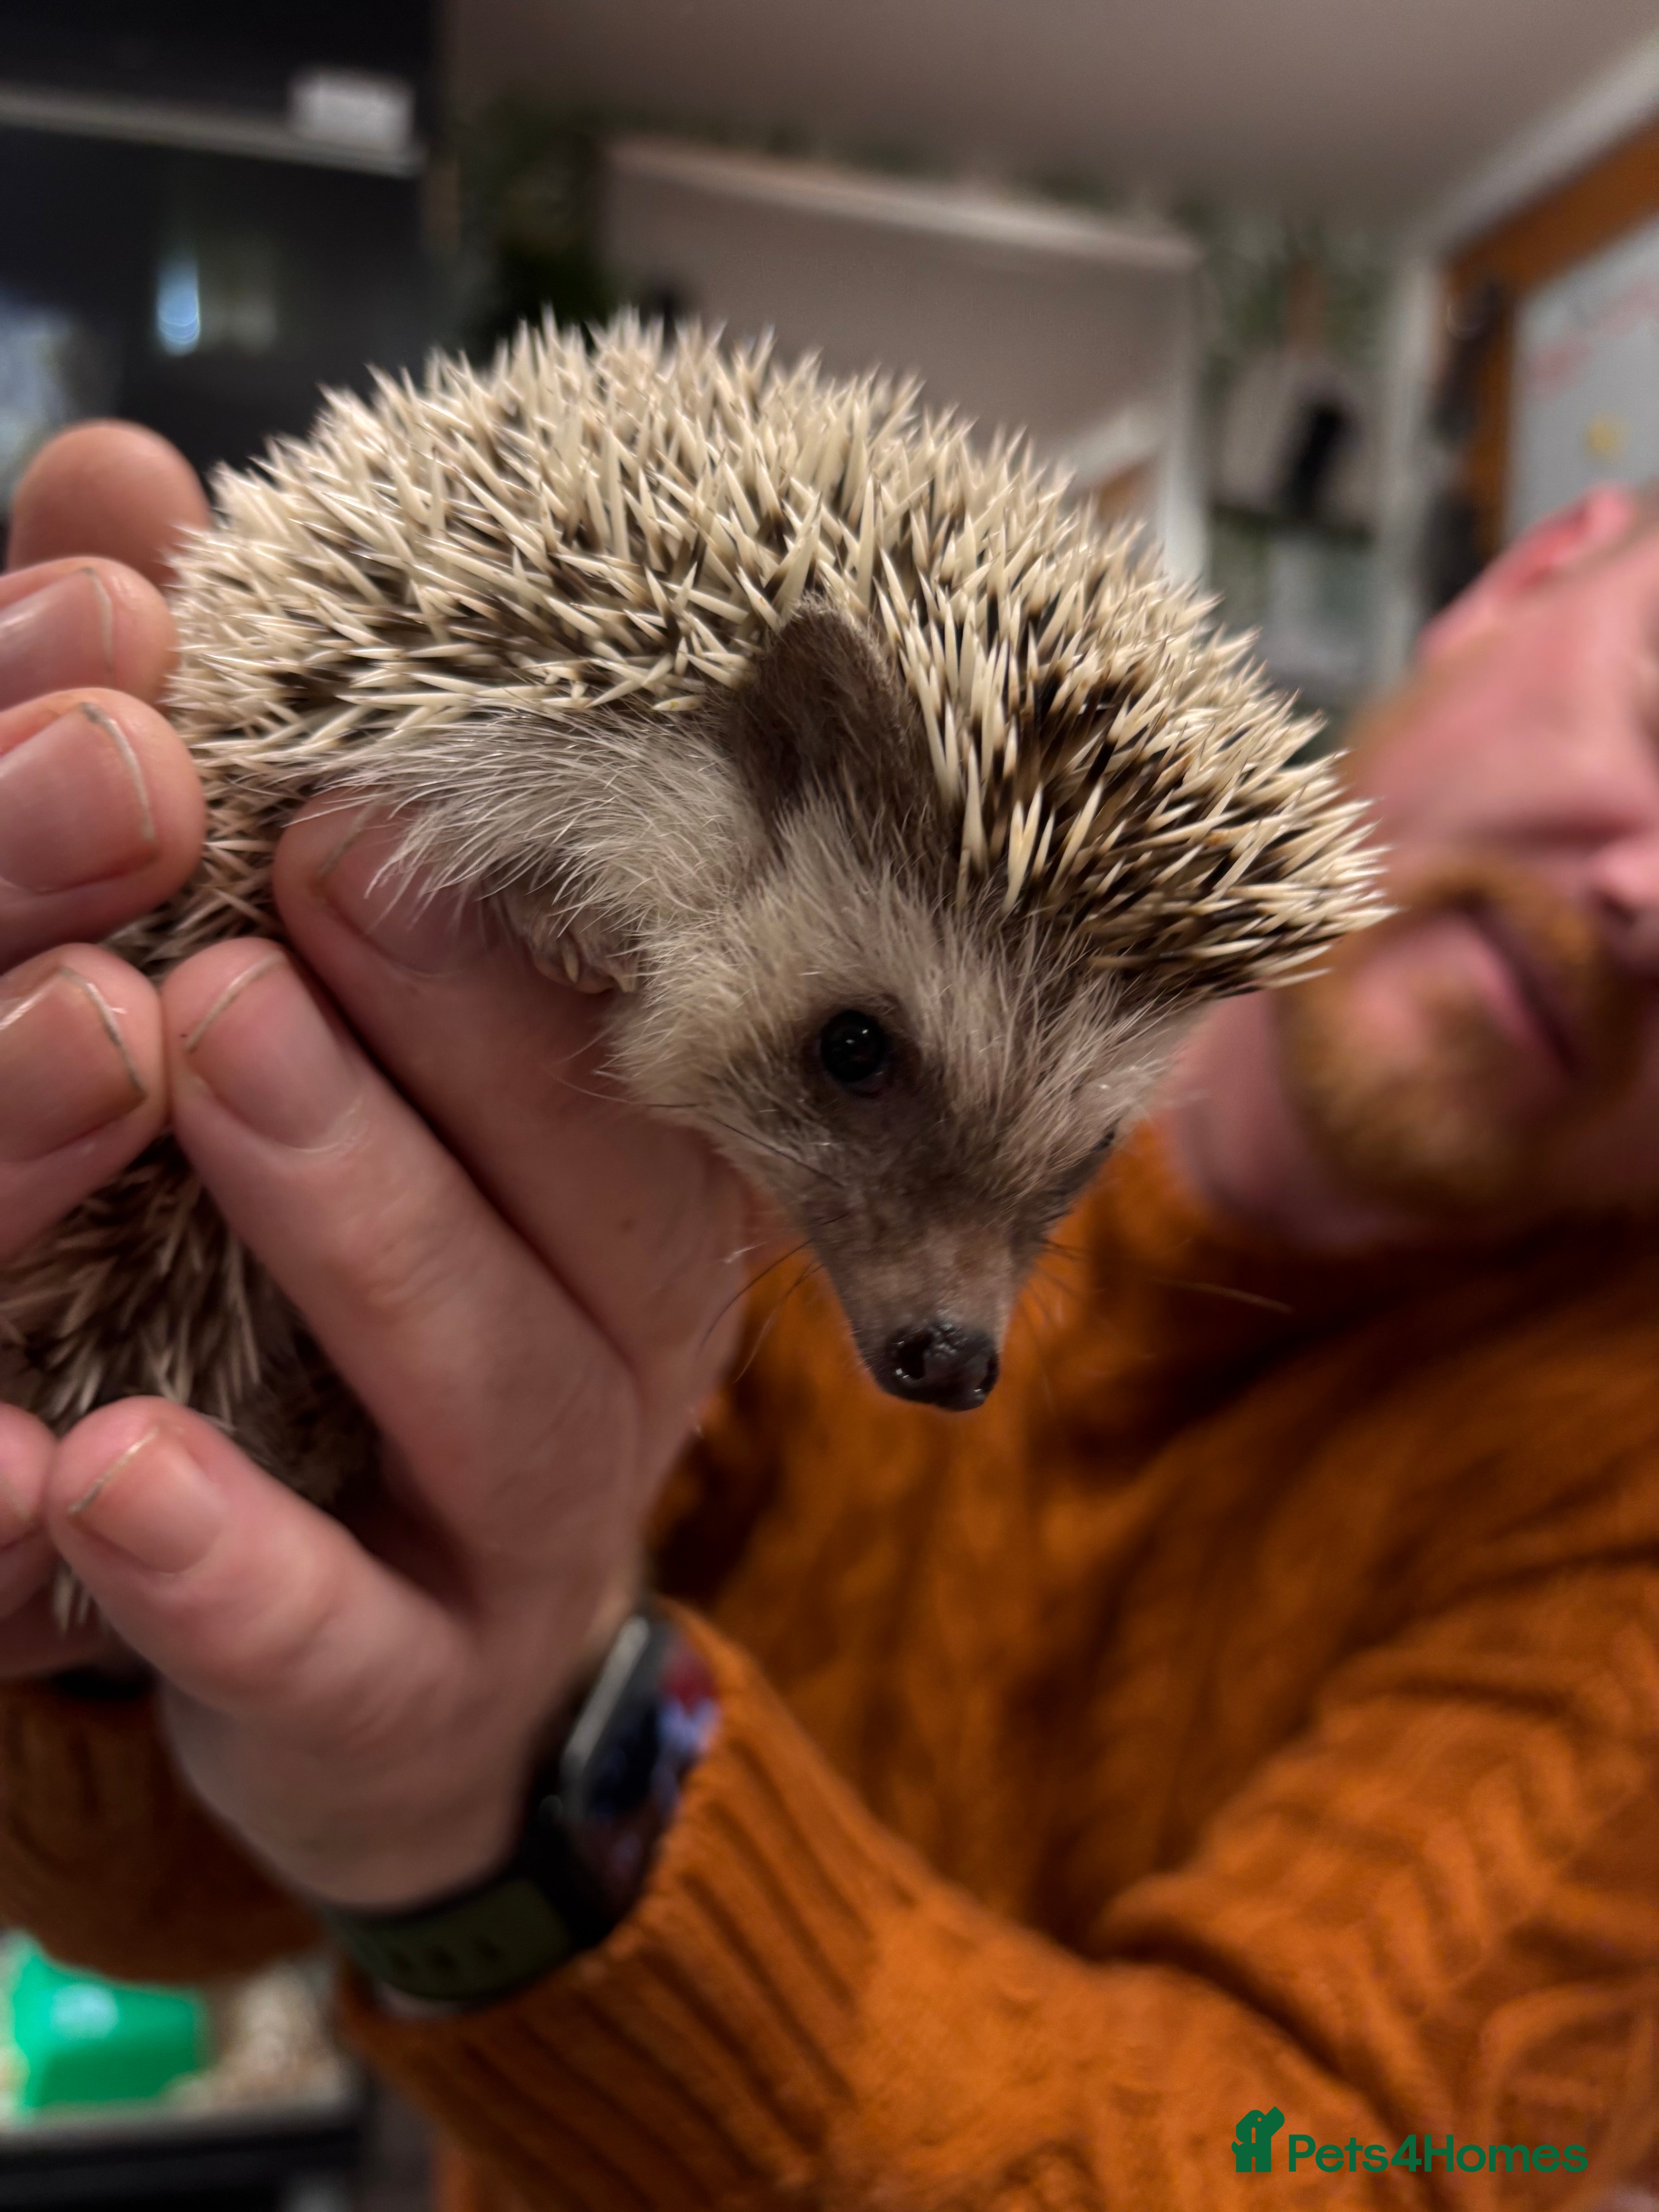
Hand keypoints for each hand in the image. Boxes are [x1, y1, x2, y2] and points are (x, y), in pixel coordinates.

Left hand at [13, 462, 754, 1911]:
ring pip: (502, 1400)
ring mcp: (519, 1538)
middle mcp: (605, 1339)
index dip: (509, 898)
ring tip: (196, 1058)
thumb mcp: (294, 1040)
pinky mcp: (401, 1702)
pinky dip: (229, 1564)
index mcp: (610, 1177)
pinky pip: (336, 1645)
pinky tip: (94, 1474)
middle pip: (592, 1198)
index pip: (620, 1026)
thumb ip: (208, 802)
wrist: (369, 1657)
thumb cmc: (327, 1306)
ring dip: (358, 1226)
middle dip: (448, 1025)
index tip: (363, 765)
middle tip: (303, 869)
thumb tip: (123, 498)